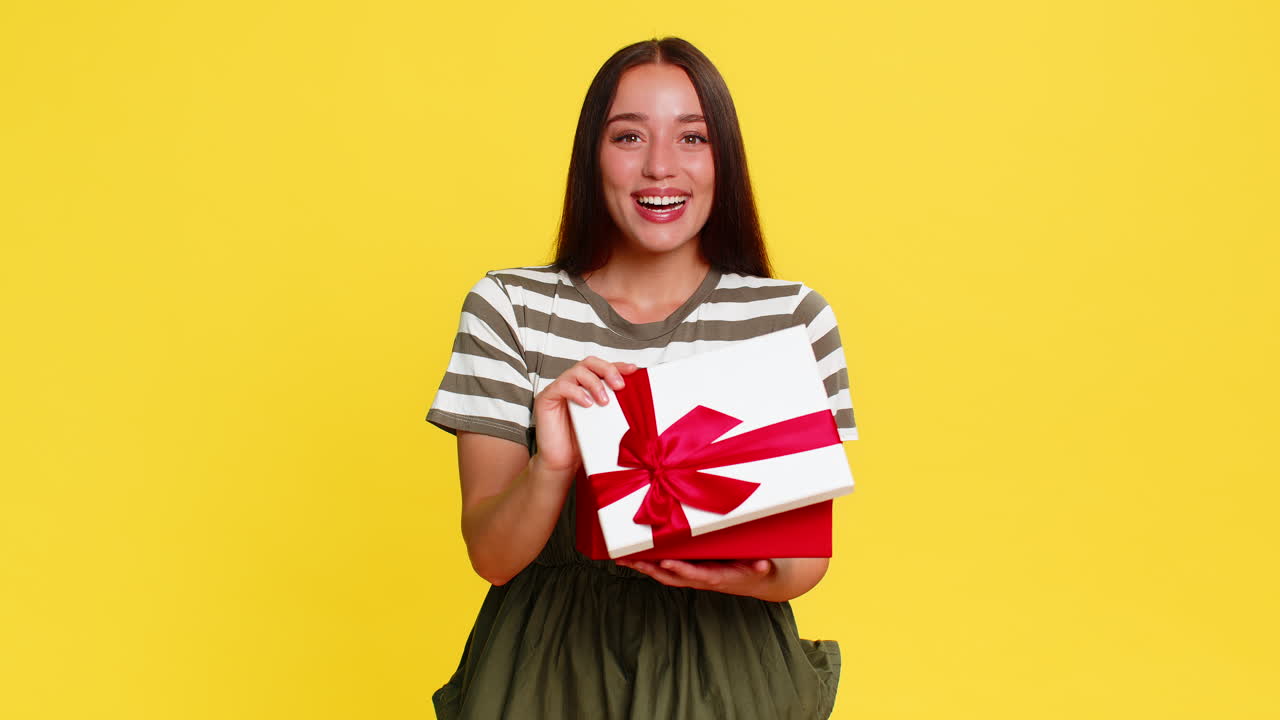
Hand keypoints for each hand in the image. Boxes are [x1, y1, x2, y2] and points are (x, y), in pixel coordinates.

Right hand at [532, 356, 637, 472]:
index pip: (602, 367)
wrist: (562, 463)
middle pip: (590, 362)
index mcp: (586, 386)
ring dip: (595, 383)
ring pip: (577, 371)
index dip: (617, 365)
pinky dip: (577, 393)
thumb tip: (637, 398)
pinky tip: (587, 404)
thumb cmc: (583, 443)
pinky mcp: (546, 398)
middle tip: (619, 386)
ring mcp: (558, 389)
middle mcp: (572, 384)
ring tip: (604, 401)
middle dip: (608, 370)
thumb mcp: (605, 421)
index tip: (633, 370)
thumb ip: (615, 406)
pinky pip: (562, 386)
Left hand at [616, 558, 777, 598]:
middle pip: (672, 577)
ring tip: (622, 559)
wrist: (760, 580)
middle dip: (650, 569)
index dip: (682, 570)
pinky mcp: (693, 571)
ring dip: (644, 568)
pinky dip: (651, 564)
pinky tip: (635, 557)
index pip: (697, 574)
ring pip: (665, 574)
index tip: (666, 562)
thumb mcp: (764, 567)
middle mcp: (703, 579)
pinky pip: (669, 569)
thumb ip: (761, 566)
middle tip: (630, 560)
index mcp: (719, 577)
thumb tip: (763, 565)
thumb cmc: (759, 570)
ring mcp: (696, 576)